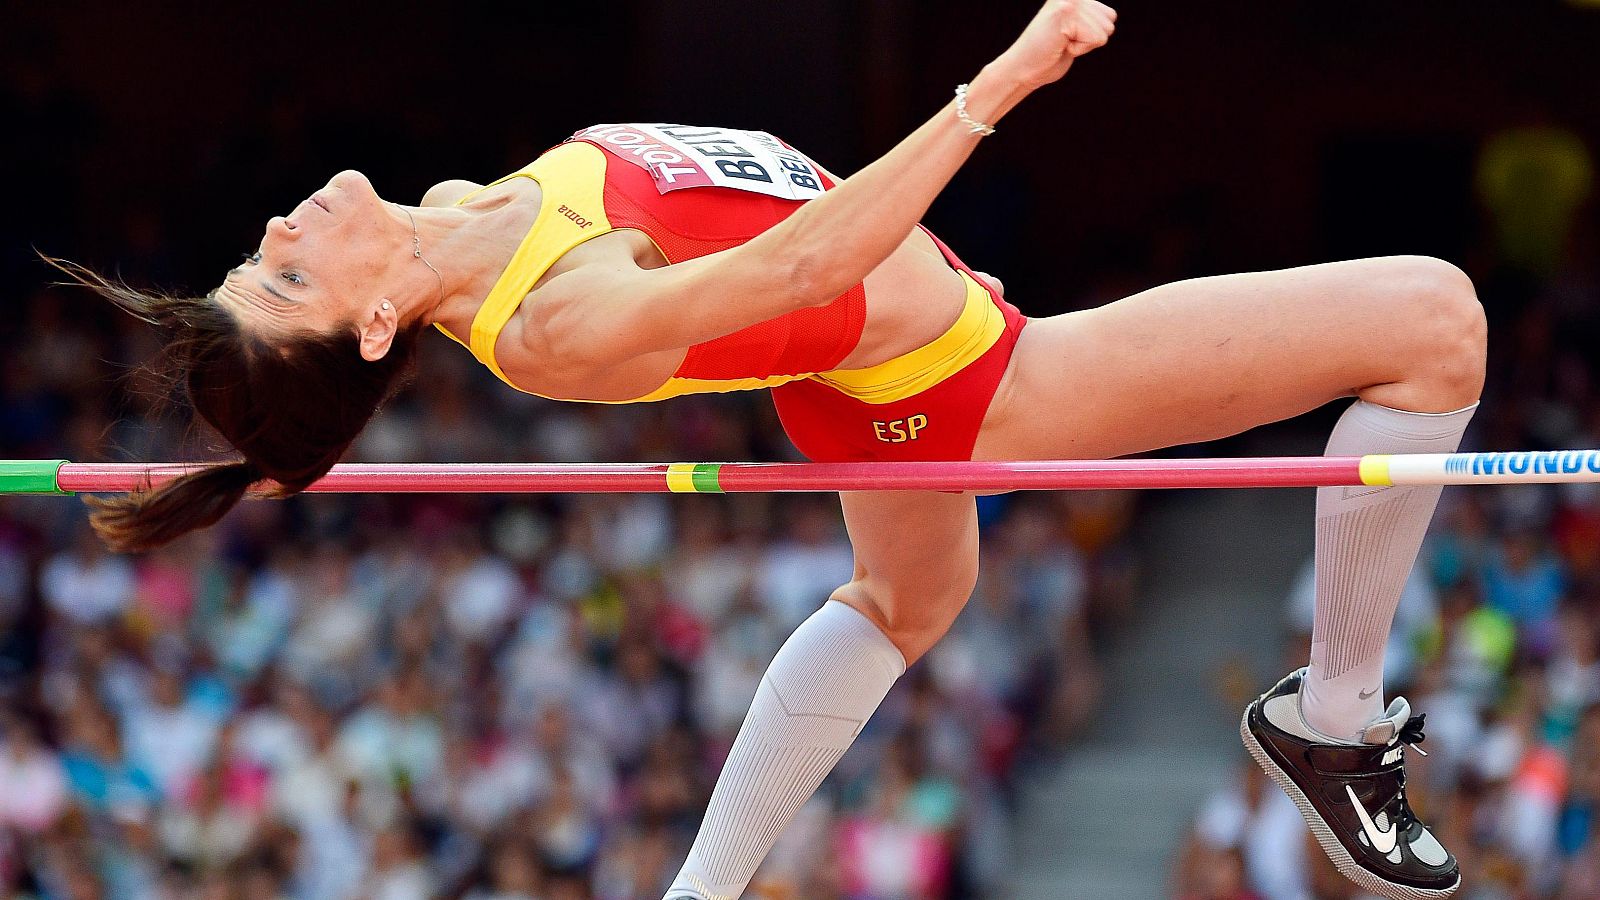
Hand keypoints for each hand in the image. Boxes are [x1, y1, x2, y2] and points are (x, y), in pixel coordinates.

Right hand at [995, 0, 1116, 89]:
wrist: (1022, 69)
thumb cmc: (1047, 55)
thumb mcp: (1074, 31)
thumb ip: (1089, 19)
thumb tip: (1111, 17)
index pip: (1110, 16)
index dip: (1094, 35)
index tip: (1070, 38)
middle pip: (1109, 23)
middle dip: (1090, 39)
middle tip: (1064, 42)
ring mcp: (1069, 1)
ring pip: (1104, 30)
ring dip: (1084, 44)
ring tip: (1062, 43)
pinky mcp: (1066, 12)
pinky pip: (1095, 38)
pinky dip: (1080, 49)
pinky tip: (1060, 45)